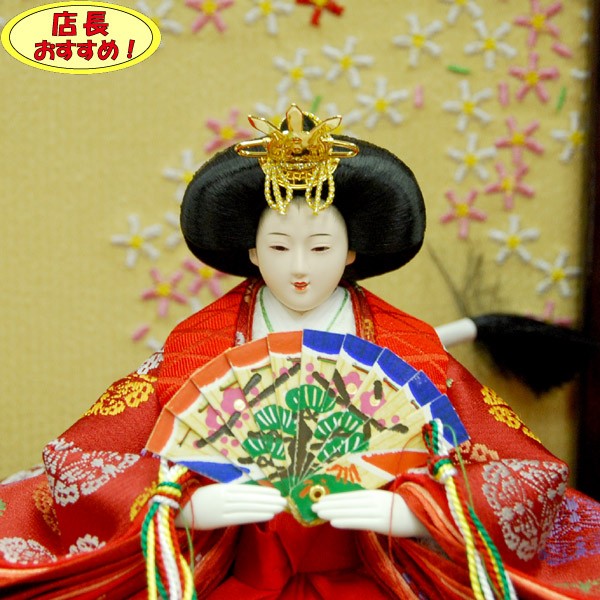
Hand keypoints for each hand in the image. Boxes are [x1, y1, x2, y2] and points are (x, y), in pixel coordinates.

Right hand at [176, 483, 286, 529]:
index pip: (248, 490)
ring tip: (280, 508)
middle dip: (269, 499)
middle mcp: (223, 497)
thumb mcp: (212, 491)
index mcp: (222, 488)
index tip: (277, 493)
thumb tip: (245, 492)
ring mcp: (221, 509)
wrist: (174, 510)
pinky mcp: (218, 520)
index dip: (263, 492)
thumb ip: (227, 491)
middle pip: (251, 498)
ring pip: (248, 507)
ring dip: (266, 507)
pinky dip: (256, 516)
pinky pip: (240, 517)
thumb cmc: (193, 499)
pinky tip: (268, 516)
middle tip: (285, 501)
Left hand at [312, 489, 428, 537]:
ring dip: (333, 512)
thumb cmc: (403, 510)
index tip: (319, 499)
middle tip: (312, 506)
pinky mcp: (382, 523)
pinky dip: (346, 521)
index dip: (334, 498)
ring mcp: (377, 511)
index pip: (349, 496)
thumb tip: (353, 504)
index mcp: (374, 494)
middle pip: (347, 502)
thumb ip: (370, 502)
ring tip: (318, 513)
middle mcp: (373, 500)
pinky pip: (360, 522)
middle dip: (329, 504)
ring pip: (350, 511)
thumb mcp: (385, 502)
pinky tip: (334, 522)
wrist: (424, 515)